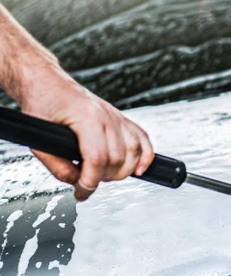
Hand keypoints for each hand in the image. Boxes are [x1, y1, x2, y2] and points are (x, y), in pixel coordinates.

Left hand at [19, 72, 153, 201]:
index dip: (91, 182)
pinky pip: (143, 139)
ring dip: (123, 171)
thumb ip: (57, 166)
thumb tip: (76, 182)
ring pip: (134, 152)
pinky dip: (146, 156)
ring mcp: (116, 116)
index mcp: (86, 117)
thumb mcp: (39, 139)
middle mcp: (106, 116)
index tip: (82, 192)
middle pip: (118, 158)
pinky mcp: (121, 118)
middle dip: (104, 177)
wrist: (47, 82)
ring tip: (105, 174)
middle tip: (87, 180)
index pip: (97, 159)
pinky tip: (140, 168)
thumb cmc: (42, 103)